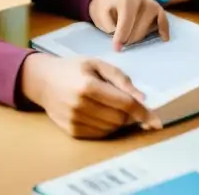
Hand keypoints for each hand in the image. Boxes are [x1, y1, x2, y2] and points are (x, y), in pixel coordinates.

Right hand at [19, 53, 161, 138]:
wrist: (43, 81)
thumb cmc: (74, 68)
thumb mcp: (99, 64)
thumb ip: (122, 80)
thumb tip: (142, 99)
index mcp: (88, 87)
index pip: (124, 104)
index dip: (142, 112)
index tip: (156, 121)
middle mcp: (80, 106)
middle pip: (119, 118)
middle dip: (131, 114)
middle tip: (129, 103)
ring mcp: (74, 121)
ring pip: (110, 128)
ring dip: (119, 121)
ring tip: (112, 105)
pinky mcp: (70, 131)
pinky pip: (99, 134)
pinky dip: (107, 127)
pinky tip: (103, 114)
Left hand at [89, 0, 168, 50]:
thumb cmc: (103, 5)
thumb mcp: (100, 15)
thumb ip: (110, 27)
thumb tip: (122, 40)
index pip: (127, 23)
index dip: (121, 38)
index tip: (117, 48)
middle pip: (140, 26)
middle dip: (130, 38)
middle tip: (121, 42)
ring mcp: (151, 2)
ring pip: (151, 25)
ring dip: (141, 36)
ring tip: (131, 39)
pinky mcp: (156, 6)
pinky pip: (163, 18)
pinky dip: (164, 28)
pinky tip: (164, 38)